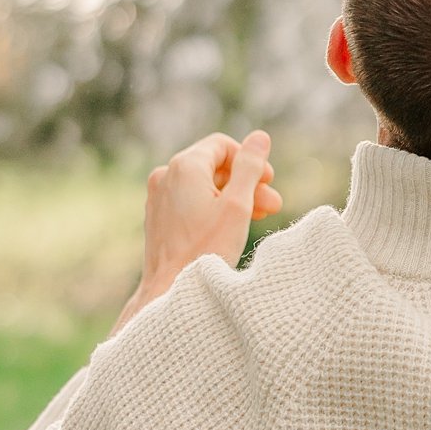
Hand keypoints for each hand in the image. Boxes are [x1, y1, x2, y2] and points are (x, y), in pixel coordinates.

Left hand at [112, 130, 281, 333]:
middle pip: (215, 167)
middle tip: (272, 203)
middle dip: (246, 182)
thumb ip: (250, 166)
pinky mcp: (158, 216)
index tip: (268, 181)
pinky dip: (213, 207)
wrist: (168, 293)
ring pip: (204, 185)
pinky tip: (233, 225)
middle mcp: (166, 176)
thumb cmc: (206, 250)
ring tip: (260, 216)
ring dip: (234, 197)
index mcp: (185, 167)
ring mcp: (159, 197)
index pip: (223, 146)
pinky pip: (190, 200)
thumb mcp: (238, 205)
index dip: (250, 160)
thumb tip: (260, 137)